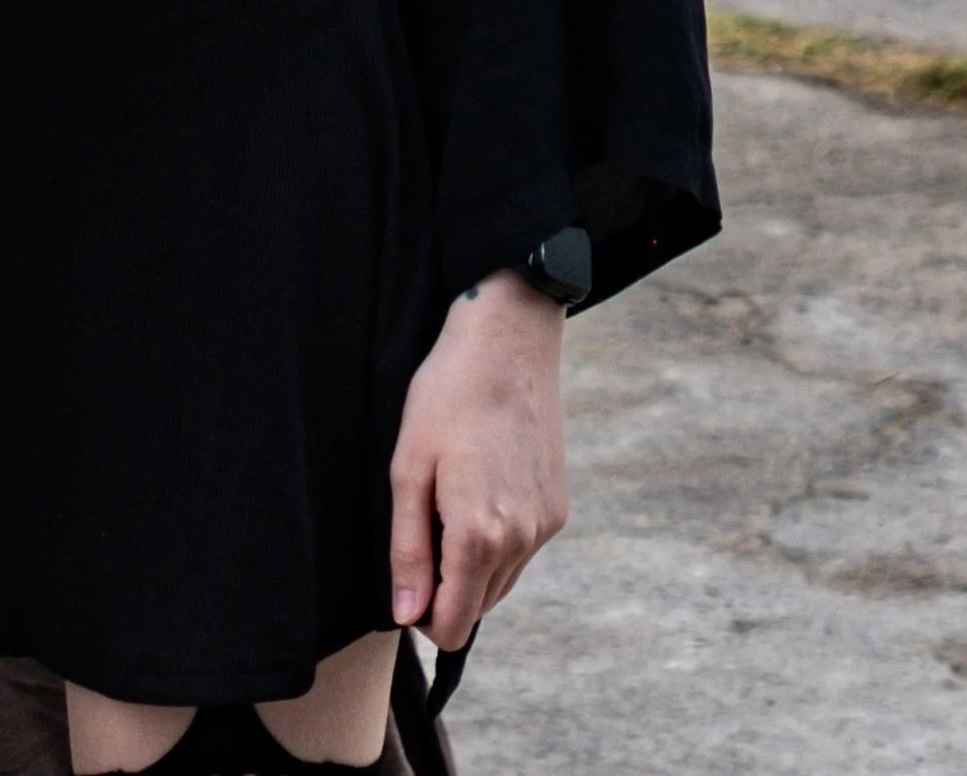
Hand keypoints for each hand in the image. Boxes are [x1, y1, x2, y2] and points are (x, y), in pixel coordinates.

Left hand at [387, 275, 567, 651]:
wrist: (508, 340)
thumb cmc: (448, 395)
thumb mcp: (408, 468)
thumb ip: (408, 550)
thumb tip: (408, 614)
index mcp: (479, 536)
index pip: (453, 626)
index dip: (422, 615)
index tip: (408, 574)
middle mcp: (521, 540)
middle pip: (476, 607)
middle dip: (446, 587)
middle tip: (426, 523)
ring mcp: (545, 524)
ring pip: (502, 582)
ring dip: (473, 564)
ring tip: (452, 499)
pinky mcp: (558, 506)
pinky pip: (523, 550)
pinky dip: (500, 539)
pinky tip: (482, 487)